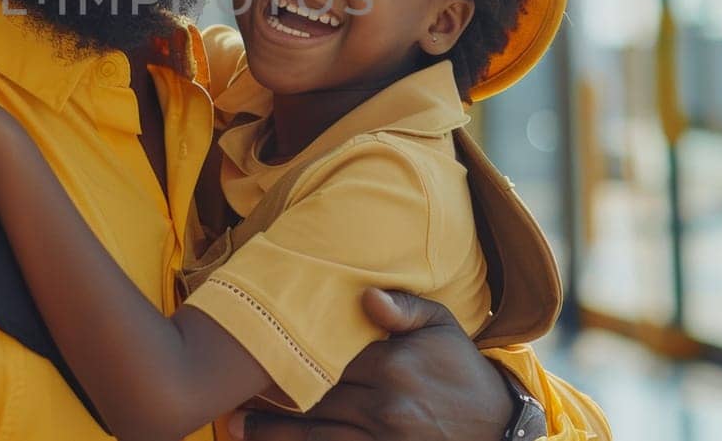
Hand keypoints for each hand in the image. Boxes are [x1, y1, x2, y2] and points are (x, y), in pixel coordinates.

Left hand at [230, 290, 512, 440]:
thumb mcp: (442, 326)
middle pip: (310, 399)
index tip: (245, 349)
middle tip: (222, 390)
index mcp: (391, 364)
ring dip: (270, 434)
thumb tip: (365, 295)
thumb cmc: (461, 368)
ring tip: (232, 426)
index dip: (281, 354)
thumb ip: (404, 307)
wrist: (499, 427)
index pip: (323, 356)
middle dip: (266, 397)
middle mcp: (384, 405)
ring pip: (314, 436)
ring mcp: (383, 440)